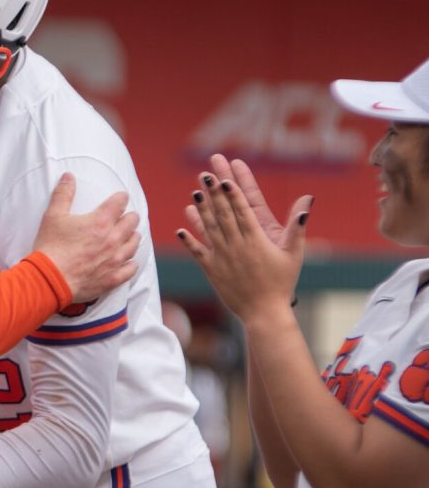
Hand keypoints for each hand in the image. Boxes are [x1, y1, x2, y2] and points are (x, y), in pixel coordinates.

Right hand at [33, 172, 140, 303]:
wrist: (49, 279)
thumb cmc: (50, 246)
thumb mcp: (53, 216)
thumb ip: (63, 194)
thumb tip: (68, 176)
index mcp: (100, 221)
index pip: (120, 202)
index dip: (120, 198)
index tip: (119, 198)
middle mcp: (113, 239)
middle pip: (132, 222)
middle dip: (129, 217)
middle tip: (126, 217)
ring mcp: (115, 259)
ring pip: (134, 244)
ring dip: (133, 238)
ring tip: (130, 236)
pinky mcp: (112, 278)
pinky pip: (131, 269)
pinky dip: (131, 264)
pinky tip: (129, 262)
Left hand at [178, 169, 311, 324]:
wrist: (264, 312)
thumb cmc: (282, 283)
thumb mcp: (294, 254)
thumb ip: (297, 227)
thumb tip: (307, 201)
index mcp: (256, 240)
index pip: (242, 210)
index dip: (232, 193)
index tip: (224, 178)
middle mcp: (236, 245)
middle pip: (223, 214)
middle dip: (214, 193)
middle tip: (206, 174)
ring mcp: (222, 257)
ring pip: (209, 228)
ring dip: (201, 210)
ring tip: (194, 192)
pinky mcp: (212, 269)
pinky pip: (197, 252)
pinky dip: (189, 240)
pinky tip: (181, 229)